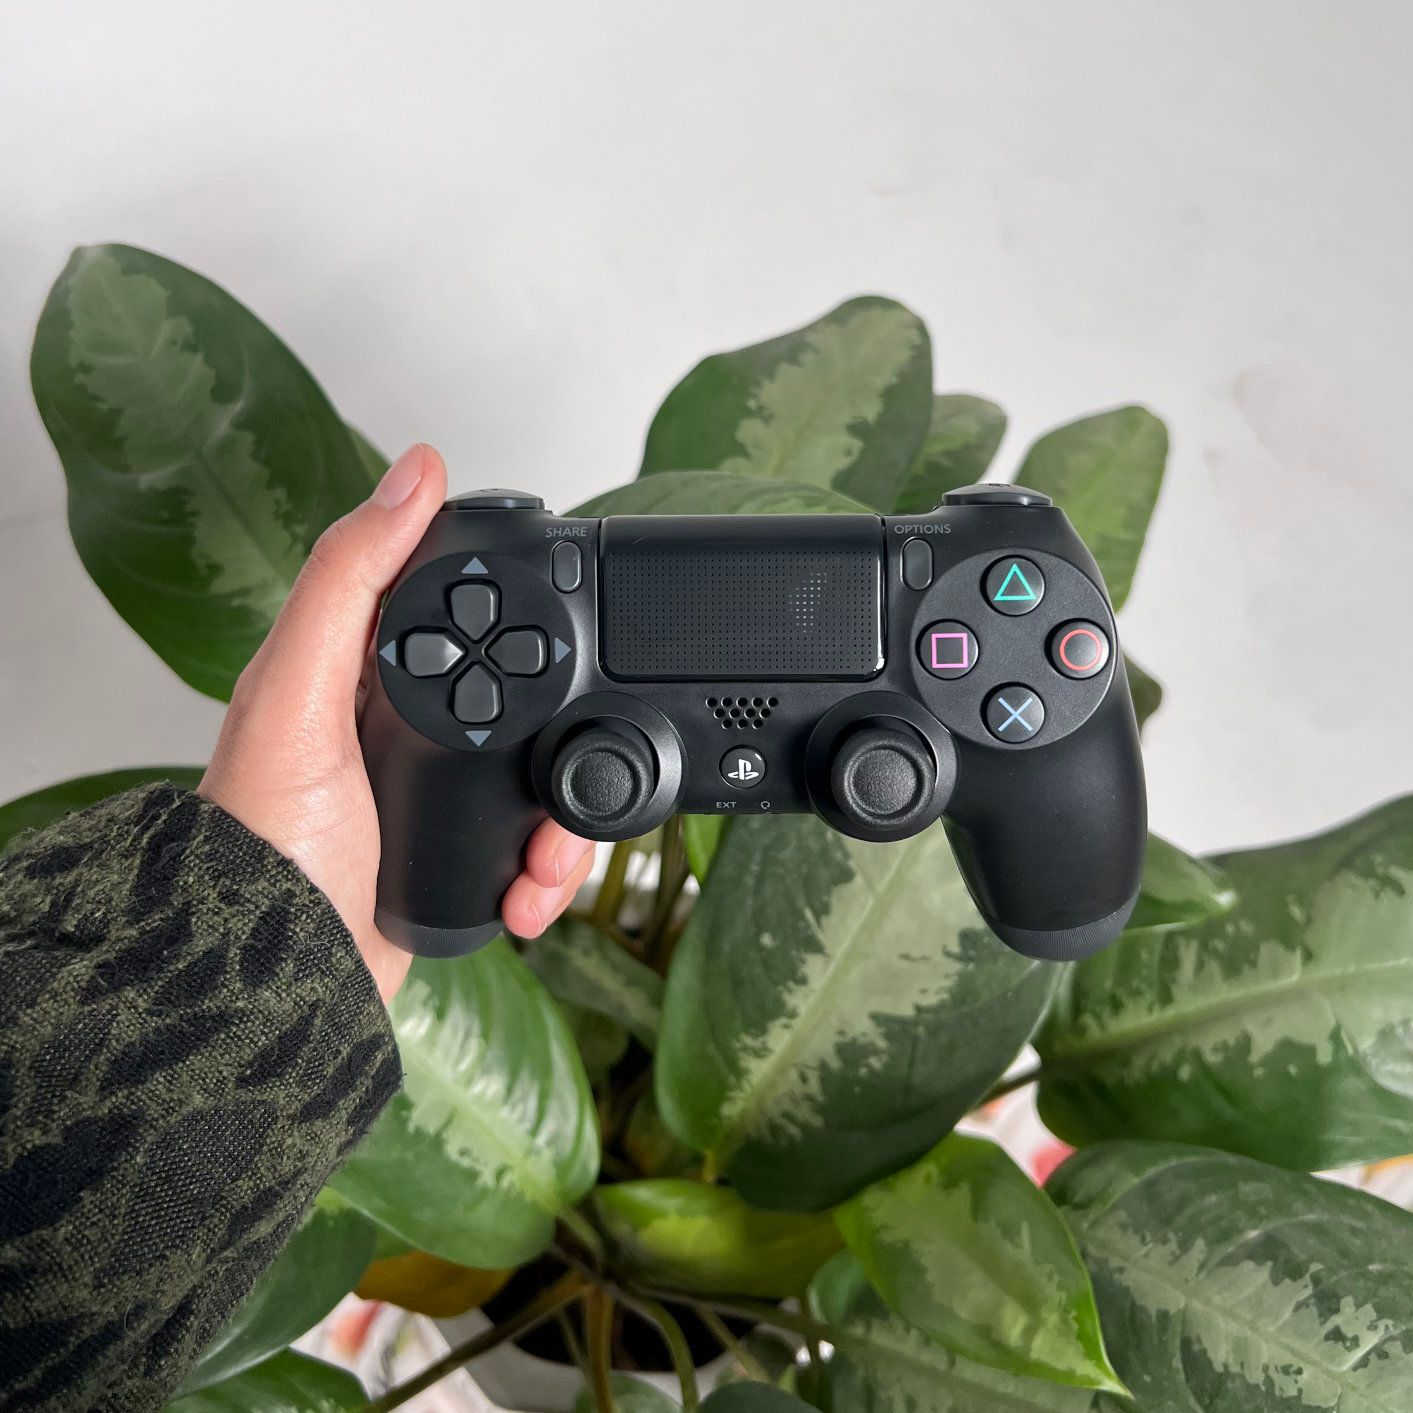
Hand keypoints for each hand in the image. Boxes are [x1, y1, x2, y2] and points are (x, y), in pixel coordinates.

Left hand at [199, 444, 594, 1001]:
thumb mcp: (297, 695)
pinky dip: (548, 871)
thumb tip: (414, 470)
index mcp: (352, 674)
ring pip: (540, 775)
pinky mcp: (460, 855)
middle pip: (516, 694)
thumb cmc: (265, 843)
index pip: (444, 600)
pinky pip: (534, 846)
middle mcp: (396, 730)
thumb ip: (348, 581)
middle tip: (575, 749)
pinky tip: (526, 890)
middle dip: (562, 724)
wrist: (277, 987)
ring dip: (564, 817)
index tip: (560, 588)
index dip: (502, 589)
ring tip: (545, 851)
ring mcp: (434, 797)